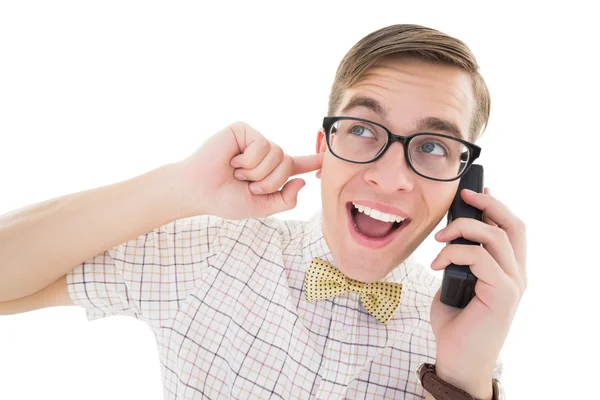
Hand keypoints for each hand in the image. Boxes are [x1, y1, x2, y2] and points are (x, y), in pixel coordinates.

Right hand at [177, 121, 322, 218]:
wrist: (199, 191)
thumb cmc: (224, 199)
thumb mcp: (260, 207)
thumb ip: (284, 199)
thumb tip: (301, 181)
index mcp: (270, 171)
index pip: (298, 165)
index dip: (314, 161)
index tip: (329, 157)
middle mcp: (265, 154)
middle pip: (287, 164)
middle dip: (268, 181)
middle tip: (246, 183)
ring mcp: (255, 140)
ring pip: (277, 154)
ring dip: (256, 172)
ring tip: (237, 172)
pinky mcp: (244, 130)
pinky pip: (262, 146)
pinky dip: (248, 161)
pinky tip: (232, 161)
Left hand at [429, 187, 526, 398]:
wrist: (457, 358)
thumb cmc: (454, 322)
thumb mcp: (454, 281)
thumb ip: (459, 260)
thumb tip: (450, 235)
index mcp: (507, 270)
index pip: (511, 229)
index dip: (496, 206)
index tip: (474, 192)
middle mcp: (517, 274)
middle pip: (514, 225)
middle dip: (489, 204)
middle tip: (464, 196)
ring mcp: (514, 284)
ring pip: (497, 237)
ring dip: (464, 229)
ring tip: (439, 238)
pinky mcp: (504, 294)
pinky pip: (480, 258)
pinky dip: (454, 253)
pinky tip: (437, 265)